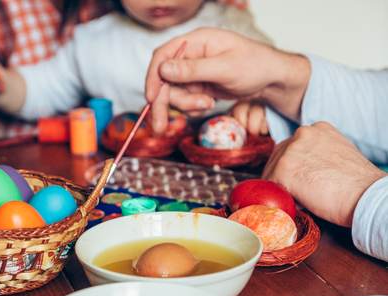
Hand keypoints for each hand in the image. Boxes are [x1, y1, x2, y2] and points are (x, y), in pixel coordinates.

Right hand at [144, 28, 310, 133]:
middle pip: (163, 79)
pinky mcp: (197, 85)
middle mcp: (191, 55)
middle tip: (160, 126)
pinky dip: (192, 108)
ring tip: (207, 105)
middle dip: (163, 102)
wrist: (272, 80)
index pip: (163, 56)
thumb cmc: (255, 66)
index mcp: (196, 41)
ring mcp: (193, 71)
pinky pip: (184, 100)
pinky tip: (208, 104)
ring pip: (173, 93)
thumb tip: (164, 70)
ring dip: (186, 105)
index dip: (153, 77)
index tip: (151, 98)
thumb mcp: (225, 68)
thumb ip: (193, 70)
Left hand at [262, 122, 385, 226]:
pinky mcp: (283, 169)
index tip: (302, 179)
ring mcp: (290, 150)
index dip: (294, 166)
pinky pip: (270, 187)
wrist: (365, 196)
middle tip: (302, 191)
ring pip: (272, 172)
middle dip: (284, 175)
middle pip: (278, 157)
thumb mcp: (338, 154)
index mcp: (317, 129)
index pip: (292, 146)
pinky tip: (300, 201)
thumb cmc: (357, 183)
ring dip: (282, 186)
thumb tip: (302, 166)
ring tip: (305, 196)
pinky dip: (280, 197)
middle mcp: (302, 133)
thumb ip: (317, 153)